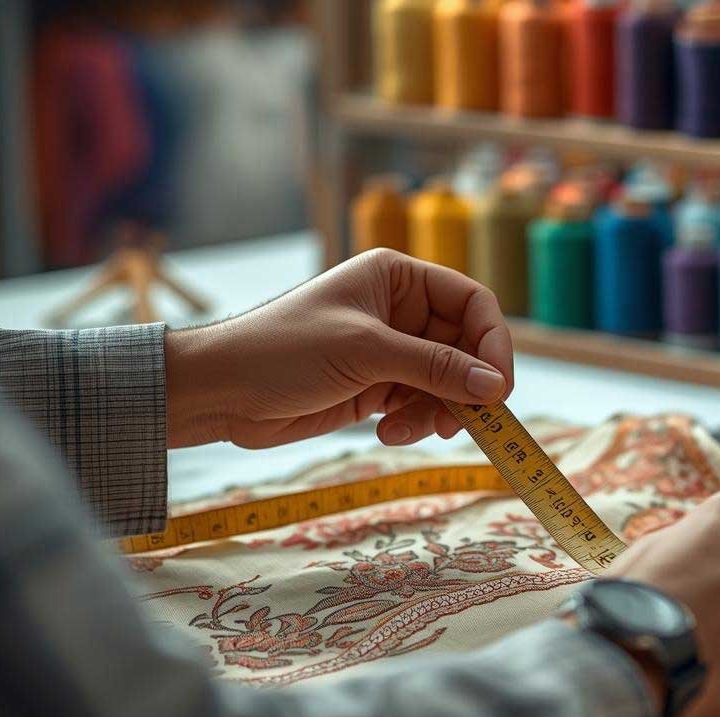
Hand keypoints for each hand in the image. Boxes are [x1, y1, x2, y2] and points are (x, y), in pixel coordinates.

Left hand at [163, 249, 513, 448]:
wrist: (221, 392)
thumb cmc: (284, 350)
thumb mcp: (366, 352)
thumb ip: (435, 368)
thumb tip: (495, 387)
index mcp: (398, 278)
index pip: (472, 304)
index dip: (492, 343)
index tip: (499, 388)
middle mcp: (400, 311)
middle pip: (465, 349)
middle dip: (464, 387)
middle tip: (464, 422)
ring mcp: (389, 352)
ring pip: (446, 384)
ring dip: (437, 411)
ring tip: (407, 430)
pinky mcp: (376, 389)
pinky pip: (419, 405)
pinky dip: (414, 423)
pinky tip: (386, 434)